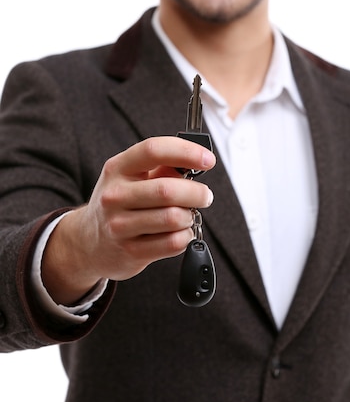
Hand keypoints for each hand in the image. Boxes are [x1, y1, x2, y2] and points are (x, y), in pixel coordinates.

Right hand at [42, 136, 215, 304]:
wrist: (88, 241)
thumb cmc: (121, 203)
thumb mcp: (132, 176)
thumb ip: (163, 166)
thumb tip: (197, 161)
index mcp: (117, 168)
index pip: (153, 150)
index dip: (186, 152)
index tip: (208, 159)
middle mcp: (114, 195)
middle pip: (168, 189)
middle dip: (197, 192)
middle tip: (204, 195)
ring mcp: (120, 225)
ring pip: (174, 218)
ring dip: (190, 216)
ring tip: (187, 215)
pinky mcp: (130, 251)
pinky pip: (173, 243)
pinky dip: (186, 236)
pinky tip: (179, 232)